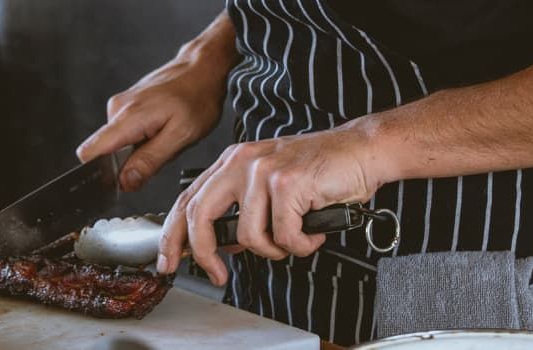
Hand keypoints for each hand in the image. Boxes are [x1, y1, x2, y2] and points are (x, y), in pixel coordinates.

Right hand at [76, 11, 238, 190]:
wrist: (203, 68)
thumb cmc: (198, 97)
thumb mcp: (181, 136)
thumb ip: (149, 160)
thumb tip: (125, 182)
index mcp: (127, 117)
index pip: (89, 151)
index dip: (100, 173)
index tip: (121, 180)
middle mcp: (117, 109)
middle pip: (105, 152)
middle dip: (130, 162)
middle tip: (161, 151)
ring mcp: (120, 105)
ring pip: (118, 144)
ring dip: (139, 150)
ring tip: (165, 137)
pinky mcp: (127, 105)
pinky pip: (126, 133)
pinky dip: (143, 138)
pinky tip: (162, 128)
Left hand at [156, 120, 388, 284]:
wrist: (362, 150)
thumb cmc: (321, 171)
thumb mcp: (270, 186)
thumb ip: (242, 210)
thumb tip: (221, 245)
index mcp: (232, 162)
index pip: (188, 199)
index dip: (173, 234)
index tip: (170, 259)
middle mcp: (241, 161)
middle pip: (199, 215)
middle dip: (202, 253)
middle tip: (215, 274)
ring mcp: (263, 171)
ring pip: (248, 235)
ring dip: (274, 250)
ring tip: (295, 240)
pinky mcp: (287, 182)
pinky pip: (283, 236)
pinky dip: (302, 244)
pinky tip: (313, 233)